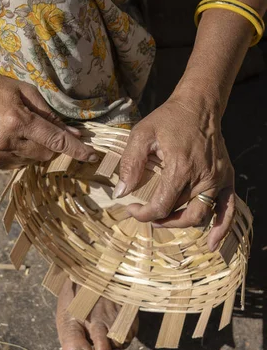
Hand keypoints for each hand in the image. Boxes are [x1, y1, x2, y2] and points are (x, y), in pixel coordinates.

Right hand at [0, 63, 96, 169]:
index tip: (92, 156)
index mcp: (17, 121)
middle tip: (44, 130)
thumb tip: (72, 134)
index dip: (76, 150)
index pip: (55, 141)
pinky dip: (20, 154)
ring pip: (31, 161)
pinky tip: (8, 138)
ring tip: (19, 129)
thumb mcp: (25, 91)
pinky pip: (16, 164)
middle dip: (52, 145)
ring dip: (34, 149)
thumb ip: (49, 115)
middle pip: (46, 154)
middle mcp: (6, 142)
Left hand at [115, 95, 234, 250]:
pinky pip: (228, 209)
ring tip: (165, 220)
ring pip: (201, 215)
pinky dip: (221, 228)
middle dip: (161, 220)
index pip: (162, 205)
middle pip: (182, 214)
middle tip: (146, 214)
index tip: (131, 209)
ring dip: (182, 223)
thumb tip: (121, 193)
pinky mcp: (226, 178)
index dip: (143, 214)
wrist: (198, 106)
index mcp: (180, 167)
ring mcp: (217, 179)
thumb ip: (130, 163)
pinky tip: (211, 243)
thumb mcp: (142, 134)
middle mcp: (202, 176)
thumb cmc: (168, 119)